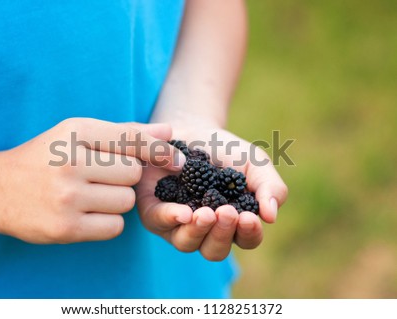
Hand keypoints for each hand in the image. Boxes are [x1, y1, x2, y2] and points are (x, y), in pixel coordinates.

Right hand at [0, 118, 183, 243]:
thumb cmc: (45, 158)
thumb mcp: (78, 134)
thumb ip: (125, 132)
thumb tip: (168, 132)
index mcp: (75, 131)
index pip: (132, 138)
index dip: (160, 151)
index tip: (179, 161)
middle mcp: (70, 162)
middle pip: (134, 174)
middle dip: (126, 178)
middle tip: (102, 177)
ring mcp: (67, 198)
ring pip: (127, 202)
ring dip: (118, 201)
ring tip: (92, 195)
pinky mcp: (65, 229)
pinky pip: (115, 226)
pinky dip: (108, 222)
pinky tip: (87, 213)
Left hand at [136, 126, 287, 260]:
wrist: (193, 129)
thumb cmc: (227, 151)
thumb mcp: (255, 163)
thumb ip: (270, 187)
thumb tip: (271, 216)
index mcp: (233, 223)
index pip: (246, 239)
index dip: (249, 234)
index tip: (248, 218)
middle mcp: (205, 230)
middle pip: (215, 250)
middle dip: (222, 234)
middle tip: (226, 212)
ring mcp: (178, 224)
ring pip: (187, 243)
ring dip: (198, 231)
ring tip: (206, 213)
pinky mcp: (154, 211)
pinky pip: (160, 222)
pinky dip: (171, 218)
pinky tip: (183, 211)